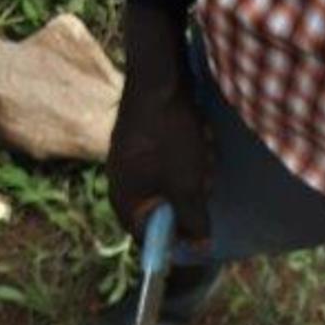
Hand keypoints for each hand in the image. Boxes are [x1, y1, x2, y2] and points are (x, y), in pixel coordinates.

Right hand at [107, 6, 211, 243]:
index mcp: (124, 198)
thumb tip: (201, 248)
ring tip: (201, 151)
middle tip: (203, 179)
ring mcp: (131, 158)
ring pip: (171, 184)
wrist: (159, 75)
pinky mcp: (143, 139)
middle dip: (189, 199)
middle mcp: (121, 181)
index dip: (176, 241)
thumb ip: (194, 220)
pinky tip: (198, 137)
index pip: (147, 237)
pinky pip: (169, 161)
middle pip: (162, 210)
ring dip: (192, 174)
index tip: (200, 235)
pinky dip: (188, 156)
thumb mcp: (187, 185)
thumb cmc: (169, 135)